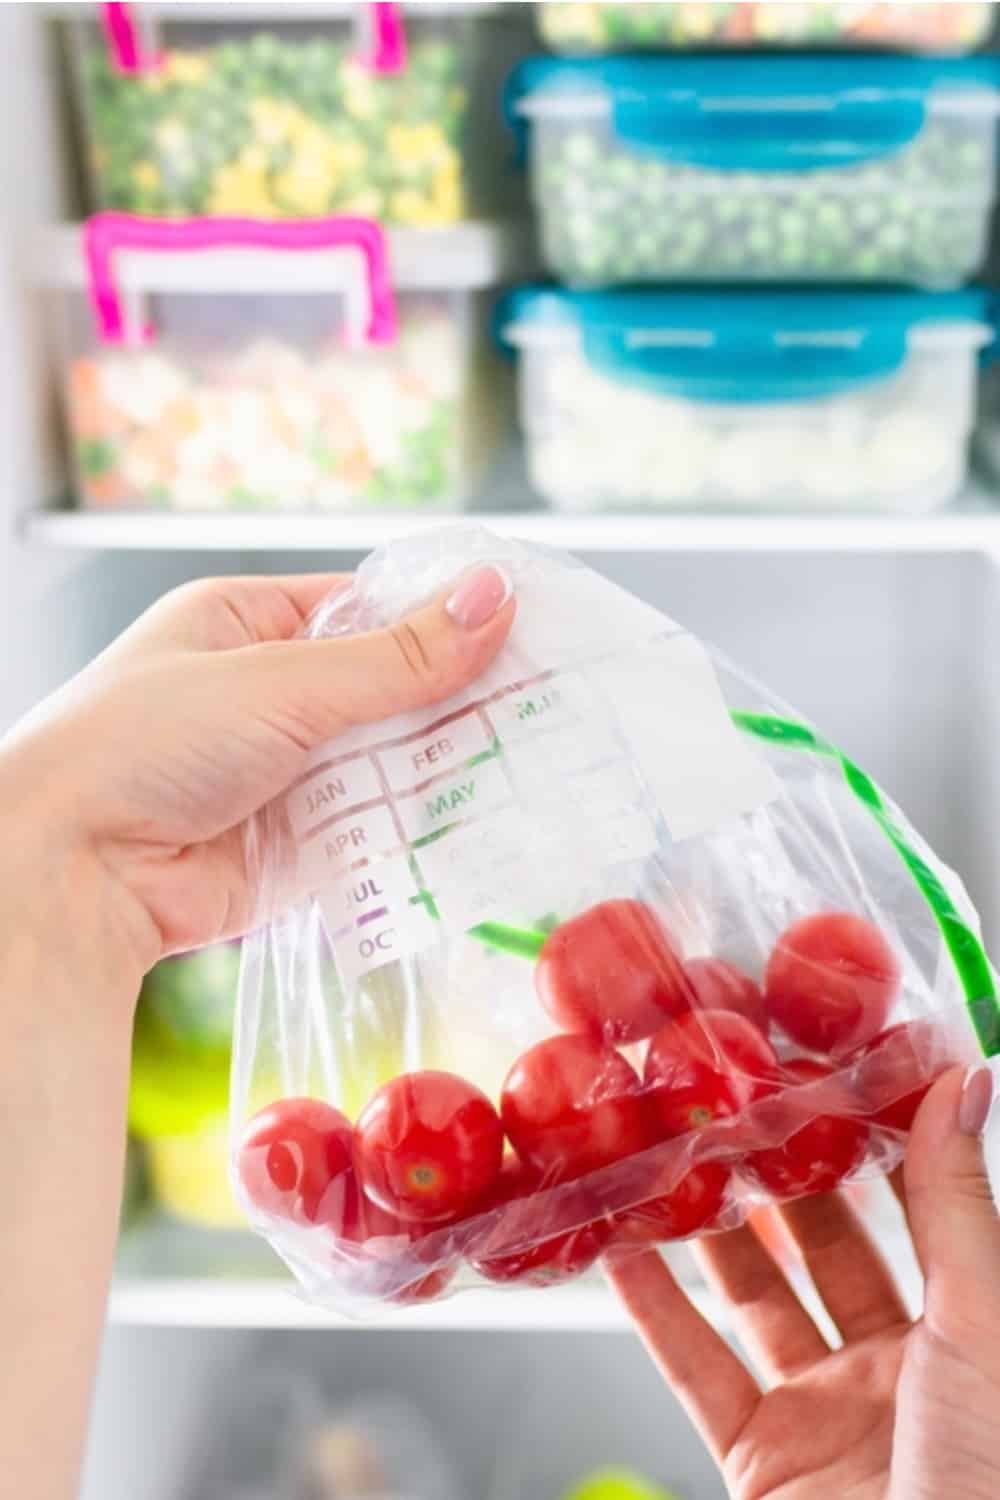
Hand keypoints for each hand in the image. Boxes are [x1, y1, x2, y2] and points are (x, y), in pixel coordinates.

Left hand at [1, 563, 513, 984]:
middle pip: (389, 694)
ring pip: (389, 766)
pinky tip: (486, 828)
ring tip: (538, 765)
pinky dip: (419, 834)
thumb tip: (494, 597)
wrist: (70, 874)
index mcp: (248, 626)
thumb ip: (396, 658)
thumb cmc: (143, 744)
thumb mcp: (280, 682)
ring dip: (445, 772)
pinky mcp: (296, 850)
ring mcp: (284, 777)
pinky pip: (375, 834)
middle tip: (550, 707)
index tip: (527, 633)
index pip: (369, 611)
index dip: (444, 622)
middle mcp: (269, 698)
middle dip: (456, 705)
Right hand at [608, 1065, 999, 1499]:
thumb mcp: (978, 1327)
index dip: (870, 1135)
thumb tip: (963, 1080)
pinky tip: (618, 1249)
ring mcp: (823, 1415)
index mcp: (968, 1333)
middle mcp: (898, 1371)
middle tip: (730, 1098)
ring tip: (665, 1152)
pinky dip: (651, 1309)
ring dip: (707, 1228)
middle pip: (826, 1245)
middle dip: (777, 1172)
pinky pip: (695, 1368)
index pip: (914, 1208)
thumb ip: (957, 1204)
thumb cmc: (984, 1481)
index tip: (823, 1064)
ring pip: (753, 1298)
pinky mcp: (758, 1461)